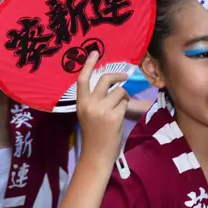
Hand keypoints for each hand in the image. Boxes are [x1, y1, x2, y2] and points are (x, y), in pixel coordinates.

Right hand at [75, 51, 129, 168]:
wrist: (96, 155)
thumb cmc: (94, 135)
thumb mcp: (88, 115)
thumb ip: (95, 100)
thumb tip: (111, 85)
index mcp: (81, 103)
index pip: (82, 79)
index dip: (89, 64)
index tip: (94, 52)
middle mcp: (90, 104)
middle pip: (105, 79)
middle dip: (118, 76)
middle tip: (125, 78)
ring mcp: (102, 110)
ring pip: (120, 91)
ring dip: (124, 97)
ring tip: (121, 107)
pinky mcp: (114, 116)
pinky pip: (125, 103)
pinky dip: (126, 107)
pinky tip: (121, 117)